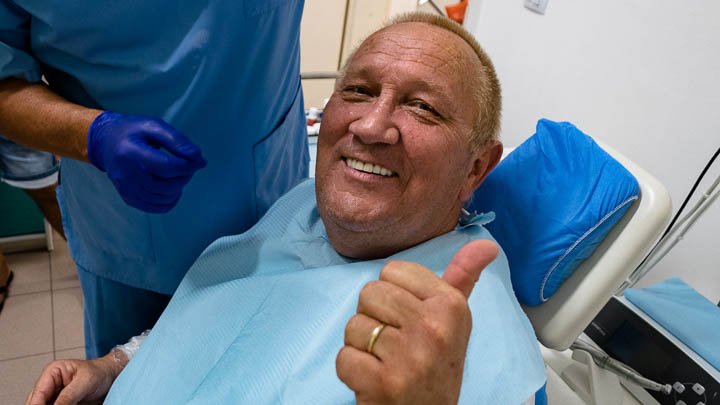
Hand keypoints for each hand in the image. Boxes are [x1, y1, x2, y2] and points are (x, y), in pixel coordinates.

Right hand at [26, 351, 126, 404]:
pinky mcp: (62, 404)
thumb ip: (68, 396)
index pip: (38, 394)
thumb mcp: (85, 382)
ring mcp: (55, 396)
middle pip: (37, 403)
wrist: (112, 377)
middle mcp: (50, 385)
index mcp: (52, 372)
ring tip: (74, 404)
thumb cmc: (100, 373)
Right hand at [87, 111, 206, 212]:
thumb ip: (177, 140)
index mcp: (131, 152)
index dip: (189, 165)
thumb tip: (198, 159)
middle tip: (187, 165)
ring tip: (178, 173)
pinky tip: (170, 186)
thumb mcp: (154, 126)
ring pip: (164, 198)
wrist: (106, 142)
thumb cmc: (134, 132)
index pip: (167, 167)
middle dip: (185, 176)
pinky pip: (157, 207)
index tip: (198, 159)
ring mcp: (125, 189)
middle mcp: (125, 174)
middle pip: (167, 186)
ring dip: (179, 187)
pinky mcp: (128, 198)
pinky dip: (170, 199)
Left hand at [337, 240, 498, 404]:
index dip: (394, 296)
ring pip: (354, 325)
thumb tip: (487, 244)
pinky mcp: (383, 382)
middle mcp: (434, 328)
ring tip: (385, 361)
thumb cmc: (437, 365)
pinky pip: (344, 357)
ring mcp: (409, 356)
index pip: (392, 271)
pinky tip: (374, 378)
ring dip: (362, 346)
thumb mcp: (455, 320)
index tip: (411, 320)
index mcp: (452, 306)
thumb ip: (463, 278)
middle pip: (369, 293)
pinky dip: (352, 371)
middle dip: (375, 318)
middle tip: (396, 343)